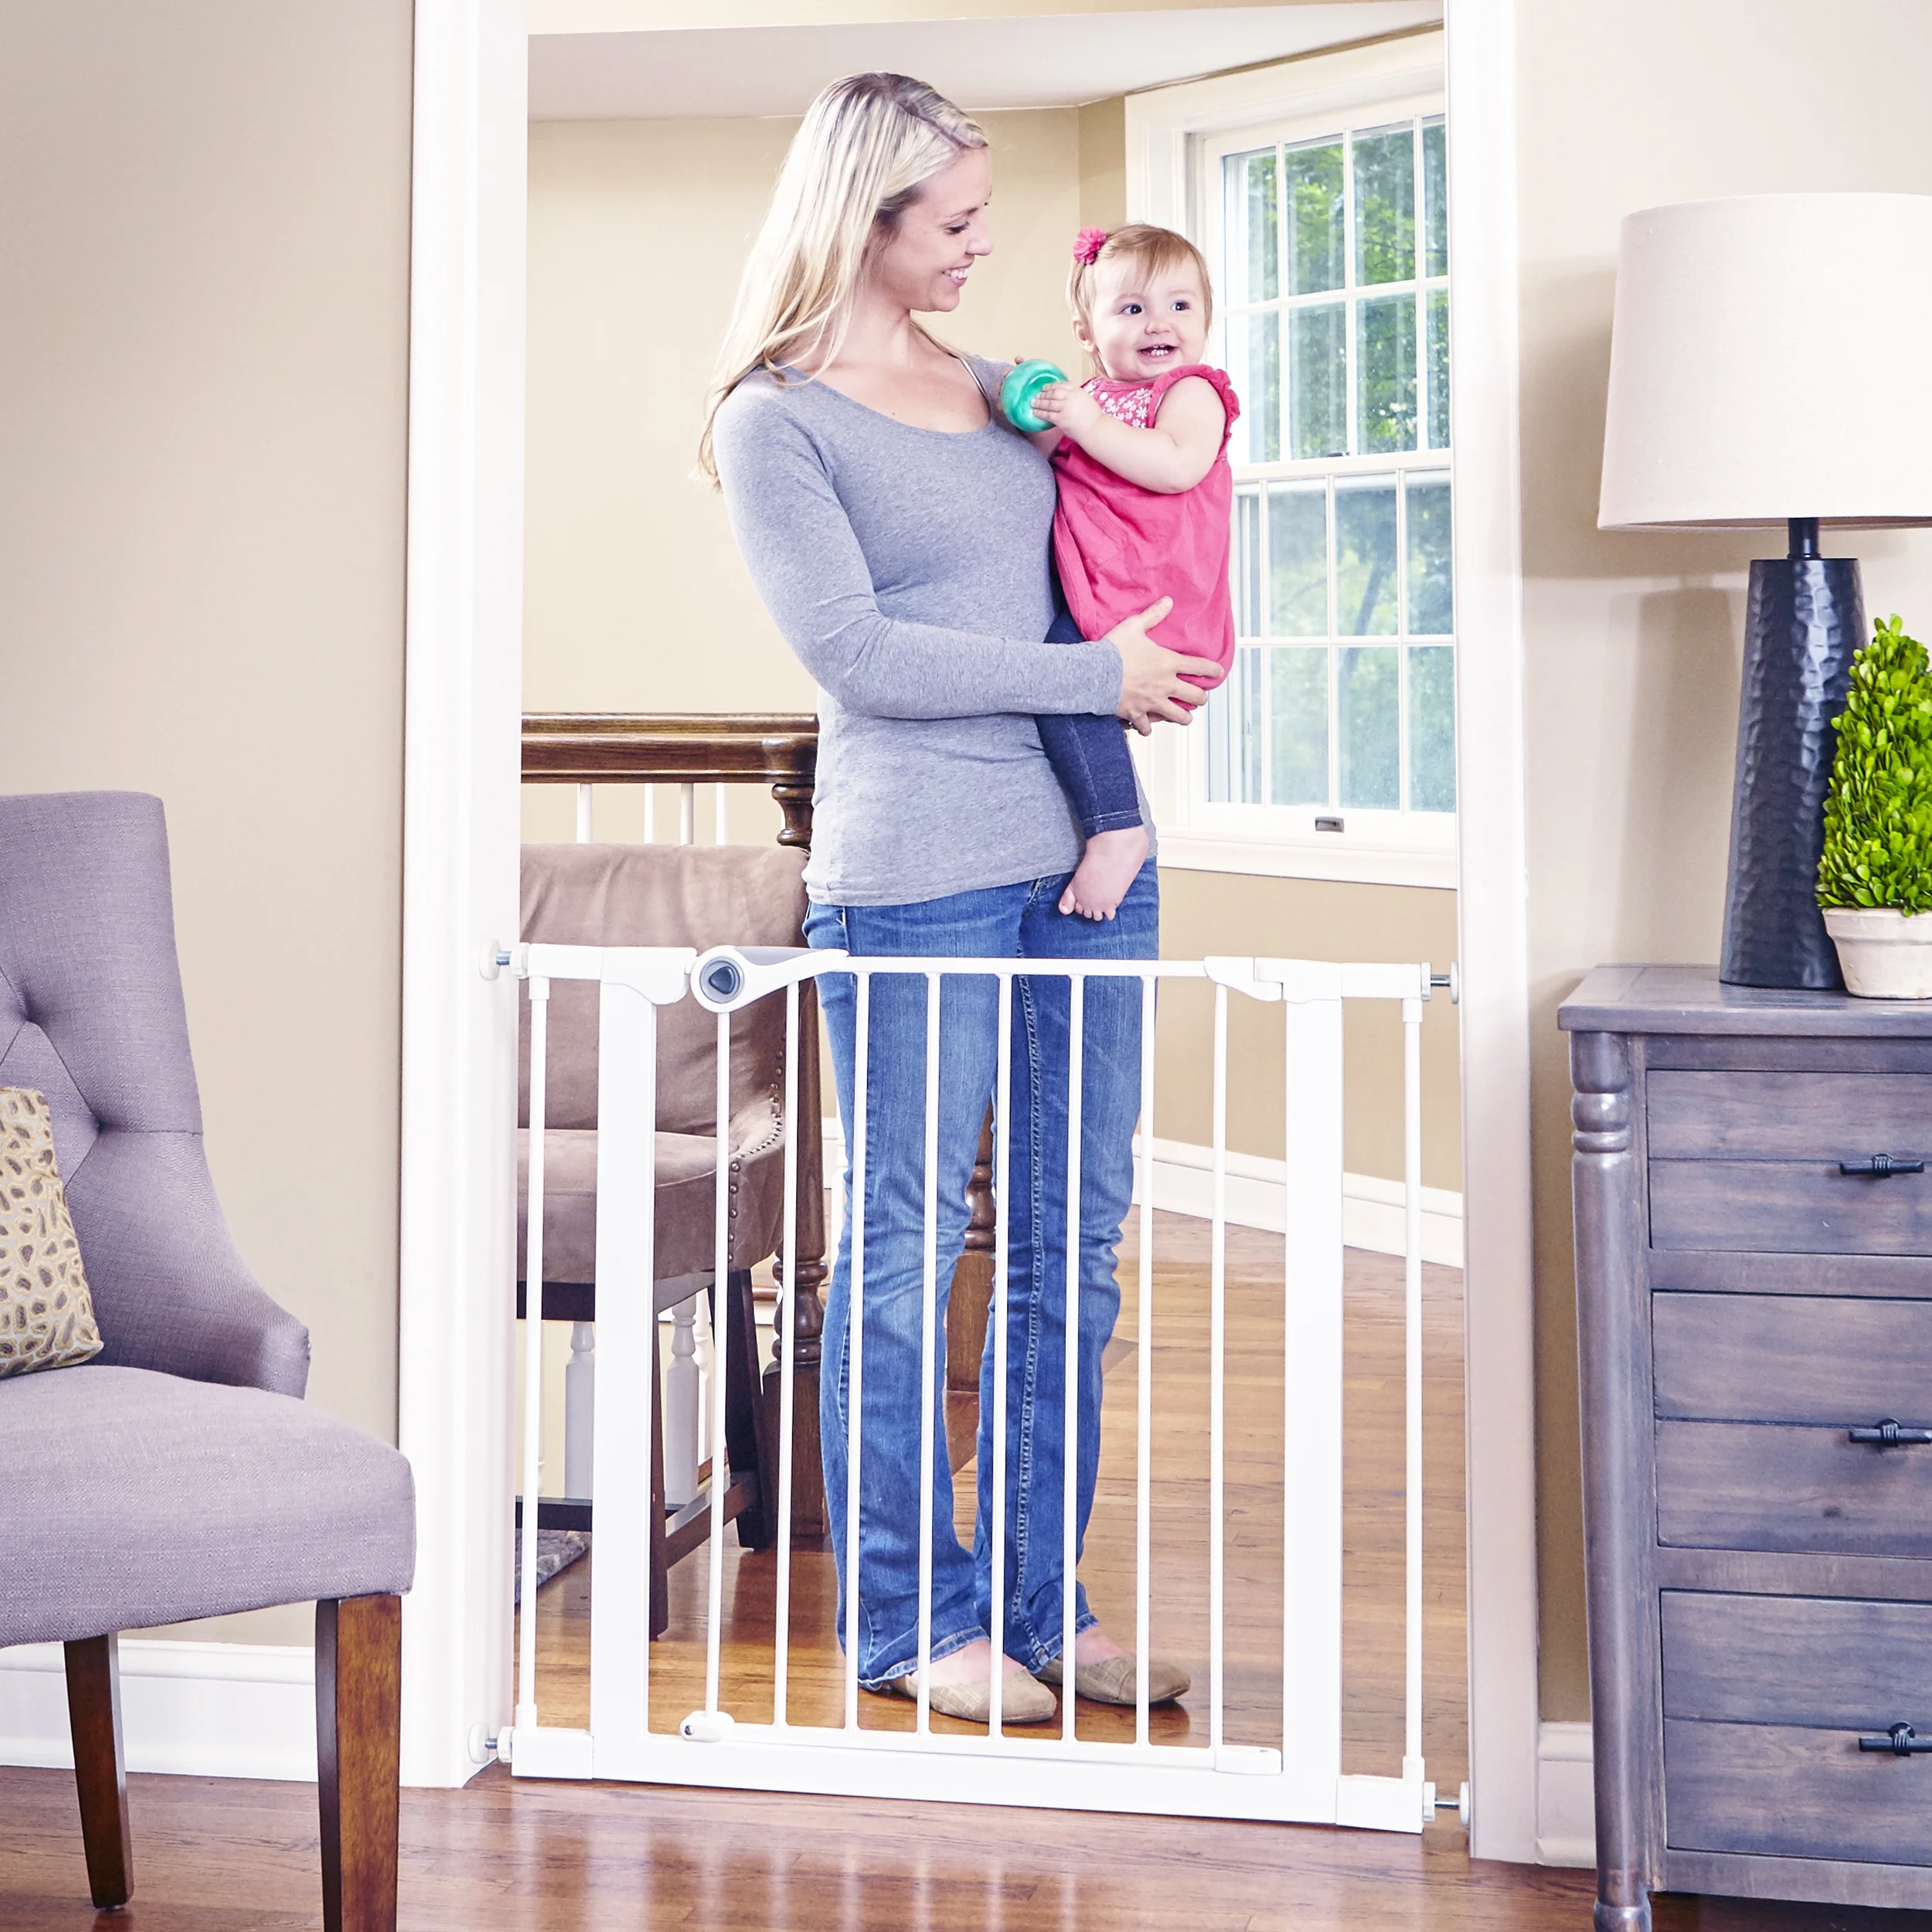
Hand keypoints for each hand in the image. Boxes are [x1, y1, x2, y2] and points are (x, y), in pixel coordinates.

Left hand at [1031, 381, 1102, 436]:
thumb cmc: (1093, 417)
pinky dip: (1040, 412)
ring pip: (1048, 403)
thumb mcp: (1086, 400)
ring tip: (1033, 402)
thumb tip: (1065, 397)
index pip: (1062, 384)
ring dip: (1039, 402)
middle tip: (1037, 394)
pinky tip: (1035, 412)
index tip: (1046, 387)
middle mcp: (1070, 397)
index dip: (1052, 385)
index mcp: (1077, 391)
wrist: (1095, 429)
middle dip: (1044, 393)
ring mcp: (1065, 408)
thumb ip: (1075, 397)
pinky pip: (1047, 414)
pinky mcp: (1061, 419)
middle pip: (1053, 392)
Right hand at [1105, 599, 1220, 730]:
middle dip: (1201, 697)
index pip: (1201, 667)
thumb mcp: (1134, 626)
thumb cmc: (1114, 650)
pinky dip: (1148, 727)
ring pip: (1180, 717)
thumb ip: (1153, 615)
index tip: (1218, 672)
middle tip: (1199, 697)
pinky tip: (1148, 725)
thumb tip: (1167, 601)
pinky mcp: (1138, 714)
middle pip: (1196, 697)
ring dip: (1184, 717)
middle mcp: (1166, 685)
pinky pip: (1148, 727)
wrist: (1094, 674)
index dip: (1213, 670)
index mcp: (1168, 663)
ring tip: (1183, 716)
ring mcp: (1153, 702)